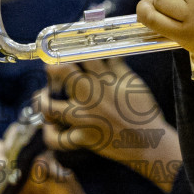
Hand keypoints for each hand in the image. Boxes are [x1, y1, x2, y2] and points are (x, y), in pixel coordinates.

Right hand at [0, 136, 102, 193]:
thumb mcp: (64, 183)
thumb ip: (52, 171)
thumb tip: (38, 160)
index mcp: (36, 154)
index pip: (20, 136)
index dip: (14, 135)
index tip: (13, 144)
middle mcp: (21, 164)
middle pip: (2, 149)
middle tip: (1, 165)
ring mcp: (11, 180)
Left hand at [40, 59, 180, 190]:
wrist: (151, 142)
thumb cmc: (144, 112)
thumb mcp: (133, 83)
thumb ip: (117, 66)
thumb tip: (107, 51)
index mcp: (105, 80)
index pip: (83, 56)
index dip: (70, 50)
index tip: (62, 51)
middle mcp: (91, 97)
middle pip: (63, 73)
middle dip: (52, 68)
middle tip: (50, 69)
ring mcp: (84, 119)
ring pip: (51, 107)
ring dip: (43, 100)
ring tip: (43, 97)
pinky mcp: (84, 138)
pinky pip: (58, 140)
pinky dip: (50, 134)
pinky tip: (50, 126)